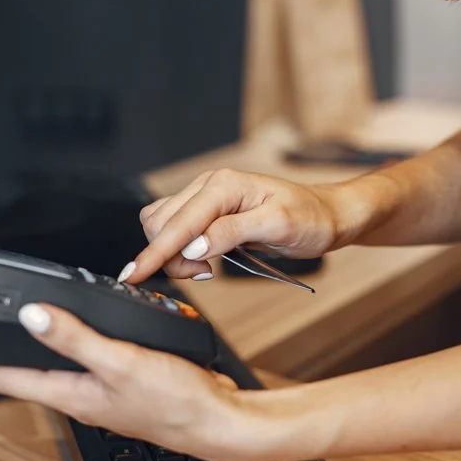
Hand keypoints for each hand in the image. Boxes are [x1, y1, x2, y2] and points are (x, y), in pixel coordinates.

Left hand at [0, 303, 275, 460]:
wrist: (217, 422)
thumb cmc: (176, 403)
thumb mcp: (122, 363)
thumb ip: (75, 338)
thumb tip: (31, 314)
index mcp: (69, 391)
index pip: (0, 379)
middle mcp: (76, 393)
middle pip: (16, 374)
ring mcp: (96, 389)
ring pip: (45, 367)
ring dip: (16, 356)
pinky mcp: (118, 381)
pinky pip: (76, 360)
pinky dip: (59, 347)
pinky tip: (64, 337)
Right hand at [119, 168, 344, 283]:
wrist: (327, 215)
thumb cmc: (311, 217)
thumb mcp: (278, 225)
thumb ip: (232, 233)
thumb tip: (193, 247)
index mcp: (223, 185)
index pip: (178, 222)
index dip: (154, 252)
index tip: (133, 275)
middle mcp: (208, 186)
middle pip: (160, 223)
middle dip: (169, 255)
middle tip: (204, 273)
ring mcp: (205, 198)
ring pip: (162, 225)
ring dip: (173, 253)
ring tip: (206, 268)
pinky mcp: (206, 211)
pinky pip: (175, 228)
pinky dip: (179, 249)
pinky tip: (203, 259)